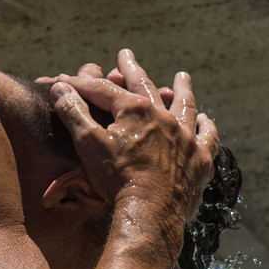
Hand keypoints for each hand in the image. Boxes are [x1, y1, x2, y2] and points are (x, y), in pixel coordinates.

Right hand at [44, 49, 218, 228]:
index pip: (104, 90)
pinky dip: (206, 127)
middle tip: (125, 54)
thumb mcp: (89, 144)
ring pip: (186, 105)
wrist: (150, 214)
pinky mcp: (200, 160)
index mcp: (136, 110)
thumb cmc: (116, 180)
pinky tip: (205, 121)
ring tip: (182, 76)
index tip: (65, 79)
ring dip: (181, 89)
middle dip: (131, 69)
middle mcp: (165, 117)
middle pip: (145, 86)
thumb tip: (60, 89)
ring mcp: (186, 137)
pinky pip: (208, 137)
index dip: (82, 84)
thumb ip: (74, 114)